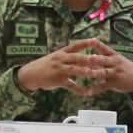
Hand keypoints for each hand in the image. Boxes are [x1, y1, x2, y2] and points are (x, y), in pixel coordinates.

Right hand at [16, 39, 132, 95]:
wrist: (30, 74)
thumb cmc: (45, 66)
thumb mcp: (56, 58)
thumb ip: (69, 58)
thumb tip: (82, 56)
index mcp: (61, 53)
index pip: (75, 46)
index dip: (85, 43)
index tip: (96, 40)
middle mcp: (61, 59)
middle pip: (78, 58)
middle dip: (90, 59)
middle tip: (102, 59)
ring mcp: (59, 69)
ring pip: (75, 70)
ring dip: (87, 72)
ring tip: (97, 74)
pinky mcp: (58, 80)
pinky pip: (71, 85)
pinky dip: (80, 89)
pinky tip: (87, 92)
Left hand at [76, 42, 132, 96]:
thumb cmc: (126, 68)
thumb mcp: (117, 59)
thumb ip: (102, 59)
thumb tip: (87, 59)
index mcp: (114, 55)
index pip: (104, 47)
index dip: (96, 44)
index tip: (89, 40)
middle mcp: (114, 63)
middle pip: (103, 59)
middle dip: (94, 59)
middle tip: (86, 57)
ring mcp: (114, 73)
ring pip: (103, 72)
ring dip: (94, 73)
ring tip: (85, 73)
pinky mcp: (114, 83)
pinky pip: (103, 87)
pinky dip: (94, 90)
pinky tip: (87, 92)